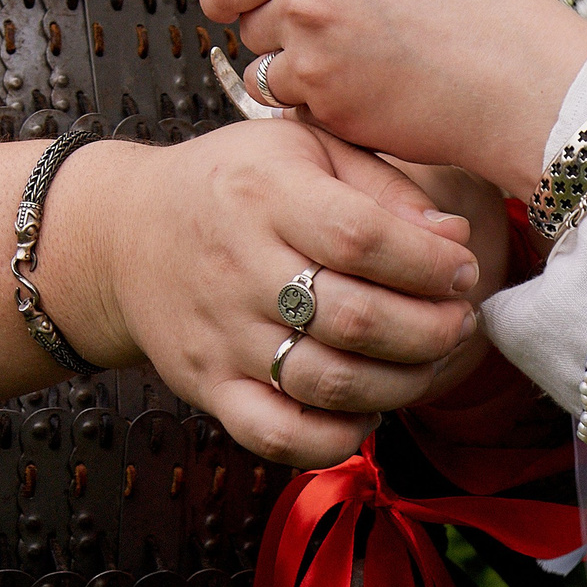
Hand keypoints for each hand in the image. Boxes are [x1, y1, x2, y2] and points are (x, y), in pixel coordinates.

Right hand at [42, 121, 483, 467]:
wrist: (124, 235)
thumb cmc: (237, 185)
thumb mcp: (305, 148)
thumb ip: (384, 187)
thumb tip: (455, 241)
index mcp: (266, 194)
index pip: (362, 238)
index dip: (428, 264)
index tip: (462, 270)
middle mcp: (238, 268)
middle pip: (354, 319)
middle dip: (431, 329)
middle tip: (459, 321)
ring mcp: (221, 337)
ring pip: (328, 382)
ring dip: (402, 383)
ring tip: (429, 362)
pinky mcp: (209, 388)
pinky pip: (279, 436)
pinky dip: (337, 438)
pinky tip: (369, 410)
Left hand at [201, 0, 586, 201]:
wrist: (525, 83)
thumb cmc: (492, 21)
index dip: (229, 0)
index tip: (229, 14)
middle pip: (250, 29)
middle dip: (278, 43)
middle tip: (332, 56)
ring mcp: (314, 57)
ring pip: (271, 79)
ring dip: (300, 87)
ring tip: (363, 84)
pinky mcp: (330, 111)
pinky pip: (304, 118)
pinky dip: (329, 120)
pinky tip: (380, 110)